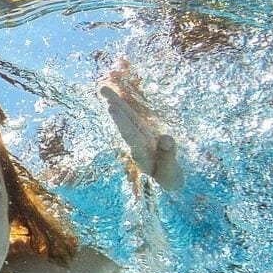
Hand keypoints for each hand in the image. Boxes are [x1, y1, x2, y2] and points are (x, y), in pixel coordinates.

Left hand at [100, 59, 183, 190]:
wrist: (167, 186)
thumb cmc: (168, 181)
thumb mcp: (170, 173)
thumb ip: (168, 157)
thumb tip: (166, 137)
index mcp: (141, 154)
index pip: (130, 135)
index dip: (121, 121)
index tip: (111, 107)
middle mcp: (136, 143)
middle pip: (125, 122)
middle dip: (115, 105)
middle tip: (102, 88)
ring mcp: (140, 137)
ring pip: (129, 117)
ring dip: (118, 101)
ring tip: (105, 86)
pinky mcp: (145, 135)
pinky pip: (136, 116)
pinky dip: (129, 104)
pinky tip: (119, 93)